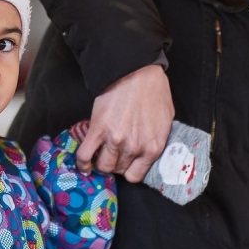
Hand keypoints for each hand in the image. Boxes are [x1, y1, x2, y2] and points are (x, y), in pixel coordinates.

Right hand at [76, 64, 173, 181]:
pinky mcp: (97, 130)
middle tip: (113, 154)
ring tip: (100, 154)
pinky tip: (84, 164)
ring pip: (102, 165)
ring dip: (100, 162)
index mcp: (152, 147)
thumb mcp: (166, 120)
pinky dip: (82, 163)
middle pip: (118, 170)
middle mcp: (134, 148)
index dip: (128, 170)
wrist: (136, 72)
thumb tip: (147, 151)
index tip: (125, 164)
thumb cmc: (154, 91)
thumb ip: (156, 140)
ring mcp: (114, 140)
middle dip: (115, 164)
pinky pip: (85, 155)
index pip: (135, 176)